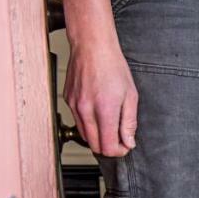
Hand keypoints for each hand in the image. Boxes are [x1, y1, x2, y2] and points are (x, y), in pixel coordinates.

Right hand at [64, 36, 138, 157]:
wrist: (92, 46)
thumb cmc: (113, 67)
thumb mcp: (131, 96)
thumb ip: (129, 122)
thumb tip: (129, 142)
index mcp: (104, 110)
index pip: (107, 146)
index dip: (118, 151)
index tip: (125, 146)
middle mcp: (86, 110)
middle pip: (94, 145)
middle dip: (108, 147)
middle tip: (119, 139)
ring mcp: (74, 105)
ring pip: (85, 135)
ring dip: (98, 136)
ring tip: (110, 125)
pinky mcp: (67, 100)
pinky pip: (78, 120)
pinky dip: (89, 123)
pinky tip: (98, 113)